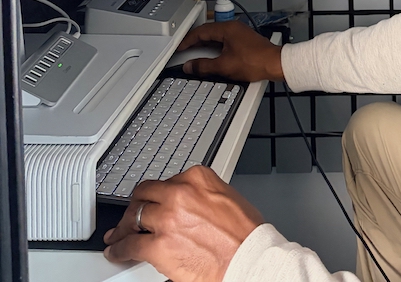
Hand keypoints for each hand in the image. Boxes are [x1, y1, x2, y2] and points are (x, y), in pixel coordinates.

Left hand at [103, 165, 263, 281]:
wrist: (248, 259)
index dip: (157, 195)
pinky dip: (119, 249)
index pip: (166, 181)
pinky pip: (130, 245)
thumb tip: (189, 204)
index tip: (153, 201)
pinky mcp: (159, 245)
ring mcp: (167, 218)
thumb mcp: (226, 198)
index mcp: (198, 178)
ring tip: (118, 234)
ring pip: (135, 217)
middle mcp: (180, 193)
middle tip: (132, 215)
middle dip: (137, 206)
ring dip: (125, 227)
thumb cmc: (244, 234)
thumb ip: (202, 195)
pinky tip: (116, 251)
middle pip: (146, 195)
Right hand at [176, 20, 283, 81]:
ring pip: (216, 37)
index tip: (180, 47)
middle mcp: (233, 27)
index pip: (201, 31)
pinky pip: (224, 41)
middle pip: (208, 32)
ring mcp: (239, 33)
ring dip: (205, 46)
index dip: (188, 39)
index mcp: (227, 28)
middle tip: (185, 51)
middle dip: (195, 42)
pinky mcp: (243, 40)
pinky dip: (215, 48)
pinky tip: (212, 58)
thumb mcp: (224, 66)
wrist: (274, 64)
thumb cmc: (254, 61)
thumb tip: (190, 66)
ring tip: (196, 56)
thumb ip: (204, 66)